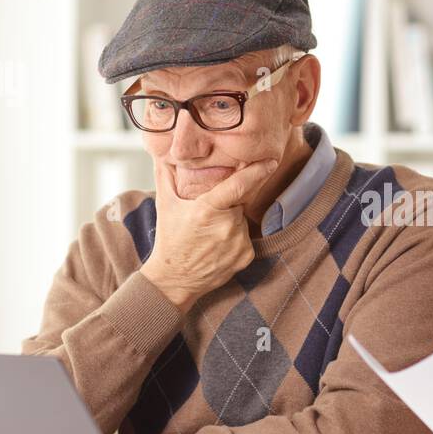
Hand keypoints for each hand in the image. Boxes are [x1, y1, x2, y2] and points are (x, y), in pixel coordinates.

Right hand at [139, 155, 278, 312]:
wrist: (174, 280)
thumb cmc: (169, 240)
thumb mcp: (165, 205)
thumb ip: (165, 176)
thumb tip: (162, 154)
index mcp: (208, 210)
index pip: (239, 185)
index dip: (257, 171)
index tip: (270, 161)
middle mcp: (227, 226)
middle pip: (239, 203)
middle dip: (229, 204)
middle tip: (210, 215)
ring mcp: (238, 242)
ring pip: (242, 220)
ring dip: (231, 221)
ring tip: (210, 234)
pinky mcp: (246, 256)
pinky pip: (246, 237)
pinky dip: (236, 237)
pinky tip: (217, 245)